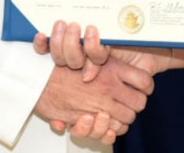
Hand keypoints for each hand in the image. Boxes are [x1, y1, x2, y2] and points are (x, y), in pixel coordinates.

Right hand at [34, 56, 153, 142]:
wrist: (37, 79)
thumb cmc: (59, 63)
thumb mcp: (85, 52)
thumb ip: (101, 54)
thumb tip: (116, 60)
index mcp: (112, 68)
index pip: (144, 82)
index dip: (146, 86)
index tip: (142, 86)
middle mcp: (110, 87)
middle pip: (139, 103)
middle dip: (137, 103)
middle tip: (130, 100)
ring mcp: (100, 105)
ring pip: (127, 119)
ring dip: (124, 118)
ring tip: (116, 112)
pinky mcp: (88, 120)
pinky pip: (110, 131)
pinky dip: (111, 131)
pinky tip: (107, 124)